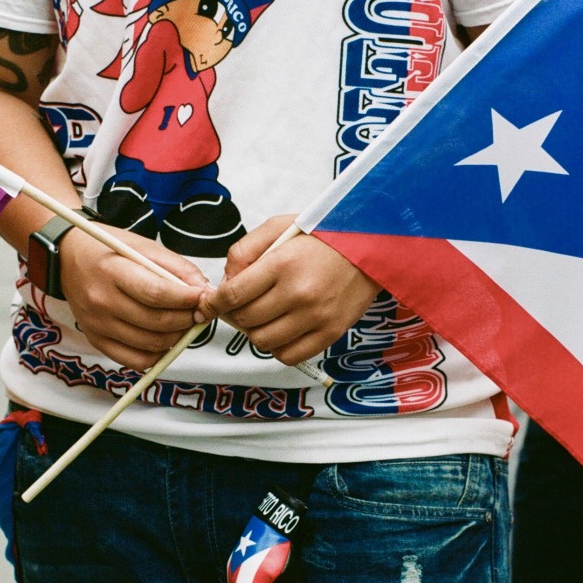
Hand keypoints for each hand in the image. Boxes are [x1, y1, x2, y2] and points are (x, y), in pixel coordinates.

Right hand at [59, 223, 208, 370]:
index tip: (202, 297)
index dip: (186, 299)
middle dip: (187, 319)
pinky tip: (164, 338)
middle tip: (198, 312)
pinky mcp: (97, 340)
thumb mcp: (143, 247)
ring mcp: (97, 325)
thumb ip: (176, 267)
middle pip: (156, 322)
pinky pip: (136, 361)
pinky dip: (157, 354)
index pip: (156, 294)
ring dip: (177, 337)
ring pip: (151, 344)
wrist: (68, 258)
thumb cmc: (108, 250)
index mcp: (112, 272)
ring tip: (183, 322)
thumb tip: (204, 290)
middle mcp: (101, 301)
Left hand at [205, 215, 381, 366]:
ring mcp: (316, 317)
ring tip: (261, 316)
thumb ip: (245, 251)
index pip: (233, 295)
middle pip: (245, 321)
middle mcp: (299, 294)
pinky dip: (277, 347)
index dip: (214, 303)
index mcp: (283, 264)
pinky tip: (280, 330)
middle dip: (234, 314)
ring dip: (254, 332)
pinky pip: (288, 355)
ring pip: (263, 342)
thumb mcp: (281, 227)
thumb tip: (225, 282)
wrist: (372, 247)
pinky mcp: (330, 333)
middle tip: (239, 305)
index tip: (209, 304)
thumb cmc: (324, 235)